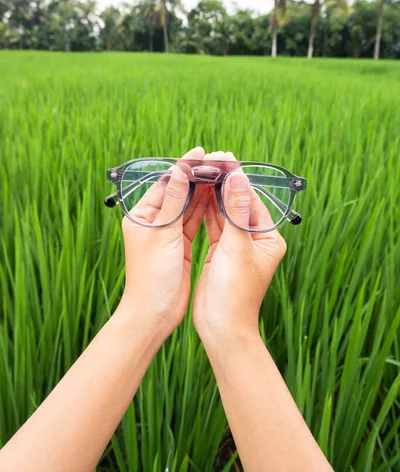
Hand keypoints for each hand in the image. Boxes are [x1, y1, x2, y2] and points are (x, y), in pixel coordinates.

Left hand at [118, 146, 209, 338]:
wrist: (154, 313)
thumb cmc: (152, 276)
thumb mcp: (163, 234)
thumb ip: (173, 202)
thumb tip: (178, 170)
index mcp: (141, 216)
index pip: (164, 183)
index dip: (184, 168)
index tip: (201, 153)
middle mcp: (153, 222)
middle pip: (177, 193)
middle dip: (196, 177)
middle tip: (219, 162)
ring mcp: (166, 234)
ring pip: (187, 207)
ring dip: (203, 191)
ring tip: (222, 174)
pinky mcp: (179, 246)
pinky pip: (193, 222)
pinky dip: (204, 210)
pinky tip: (217, 196)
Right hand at [193, 151, 286, 345]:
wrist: (221, 328)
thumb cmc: (235, 293)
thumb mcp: (236, 247)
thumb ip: (236, 211)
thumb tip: (239, 177)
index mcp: (268, 239)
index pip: (252, 200)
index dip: (237, 179)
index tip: (223, 158)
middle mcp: (254, 240)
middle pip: (237, 204)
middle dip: (224, 183)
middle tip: (209, 160)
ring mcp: (237, 247)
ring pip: (224, 214)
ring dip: (213, 194)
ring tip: (201, 171)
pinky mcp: (220, 253)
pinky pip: (213, 226)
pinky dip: (205, 211)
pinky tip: (197, 194)